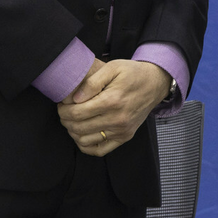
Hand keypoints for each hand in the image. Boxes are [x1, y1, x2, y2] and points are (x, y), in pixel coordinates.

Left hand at [57, 59, 172, 156]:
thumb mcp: (113, 67)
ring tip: (73, 121)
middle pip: (78, 128)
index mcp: (112, 101)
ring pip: (85, 140)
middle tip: (64, 111)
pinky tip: (83, 134)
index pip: (77, 113)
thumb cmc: (133, 73)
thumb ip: (92, 82)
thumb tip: (75, 98)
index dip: (63, 110)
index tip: (62, 104)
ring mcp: (122, 130)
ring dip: (73, 132)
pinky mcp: (125, 137)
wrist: (155, 83)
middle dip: (65, 120)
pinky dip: (86, 145)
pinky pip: (99, 150)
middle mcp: (117, 119)